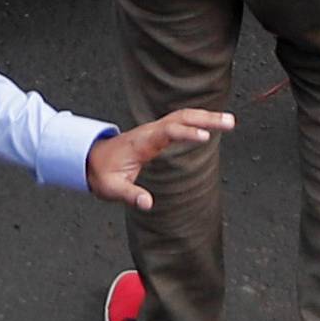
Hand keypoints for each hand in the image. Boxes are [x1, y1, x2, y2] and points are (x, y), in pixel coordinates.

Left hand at [86, 109, 233, 212]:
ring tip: (229, 121)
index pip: (168, 132)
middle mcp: (150, 131)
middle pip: (181, 118)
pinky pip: (179, 122)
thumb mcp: (112, 188)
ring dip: (205, 117)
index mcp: (142, 142)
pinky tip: (211, 123)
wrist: (90, 159)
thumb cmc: (102, 173)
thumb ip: (130, 195)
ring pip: (183, 117)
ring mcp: (154, 131)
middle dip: (206, 118)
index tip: (206, 136)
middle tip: (230, 122)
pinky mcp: (156, 134)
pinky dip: (197, 120)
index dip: (187, 133)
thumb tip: (148, 203)